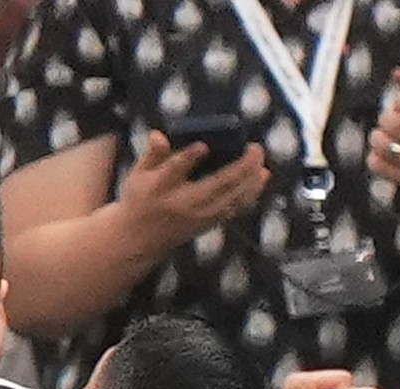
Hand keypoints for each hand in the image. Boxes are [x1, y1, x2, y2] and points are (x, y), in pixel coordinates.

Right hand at [113, 131, 273, 257]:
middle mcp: (182, 203)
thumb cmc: (140, 198)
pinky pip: (234, 209)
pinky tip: (262, 177)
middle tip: (254, 148)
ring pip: (230, 199)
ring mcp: (197, 216)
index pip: (175, 171)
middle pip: (214, 186)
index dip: (189, 158)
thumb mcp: (137, 174)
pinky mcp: (207, 223)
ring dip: (250, 181)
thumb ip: (152, 154)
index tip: (204, 145)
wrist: (138, 241)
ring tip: (261, 161)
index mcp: (160, 187)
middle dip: (238, 168)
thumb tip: (159, 135)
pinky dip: (250, 194)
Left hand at [370, 78, 399, 202]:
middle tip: (385, 121)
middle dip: (385, 119)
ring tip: (379, 136)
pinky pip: (383, 167)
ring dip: (377, 139)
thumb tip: (397, 74)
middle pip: (398, 125)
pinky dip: (374, 159)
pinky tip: (379, 154)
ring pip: (388, 147)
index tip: (399, 104)